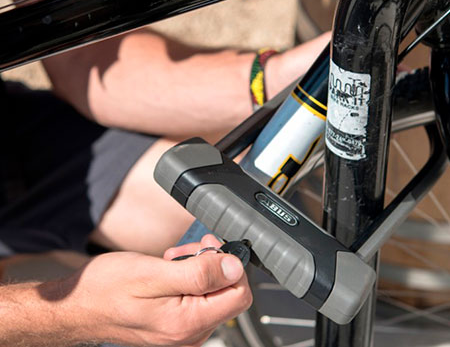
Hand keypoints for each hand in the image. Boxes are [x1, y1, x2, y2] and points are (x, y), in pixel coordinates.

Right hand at [56, 235, 251, 346]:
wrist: (75, 305)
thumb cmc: (105, 289)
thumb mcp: (155, 273)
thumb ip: (199, 273)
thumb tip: (234, 267)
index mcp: (188, 323)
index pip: (239, 295)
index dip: (231, 266)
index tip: (211, 248)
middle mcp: (188, 334)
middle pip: (227, 292)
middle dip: (211, 264)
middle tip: (186, 250)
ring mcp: (181, 332)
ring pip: (212, 293)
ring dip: (197, 268)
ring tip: (172, 259)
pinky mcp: (173, 325)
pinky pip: (196, 299)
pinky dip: (187, 279)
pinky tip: (169, 269)